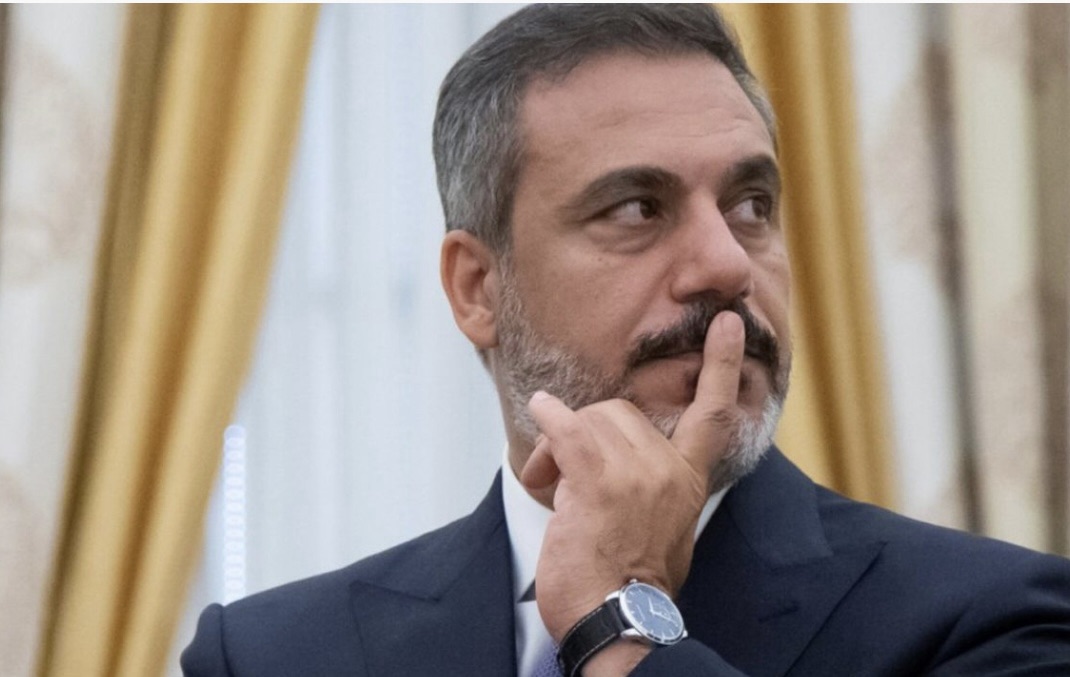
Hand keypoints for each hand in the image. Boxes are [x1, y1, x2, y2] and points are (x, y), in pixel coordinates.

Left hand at [520, 311, 746, 647]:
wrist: (617, 622)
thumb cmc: (629, 587)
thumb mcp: (662, 530)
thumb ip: (654, 487)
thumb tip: (620, 467)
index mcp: (689, 481)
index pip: (713, 412)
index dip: (723, 364)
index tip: (730, 322)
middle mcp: (668, 470)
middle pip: (620, 411)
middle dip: (587, 433)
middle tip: (565, 474)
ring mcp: (636, 472)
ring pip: (589, 420)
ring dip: (559, 447)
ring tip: (551, 487)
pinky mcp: (597, 480)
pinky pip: (566, 427)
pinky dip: (548, 418)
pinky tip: (541, 413)